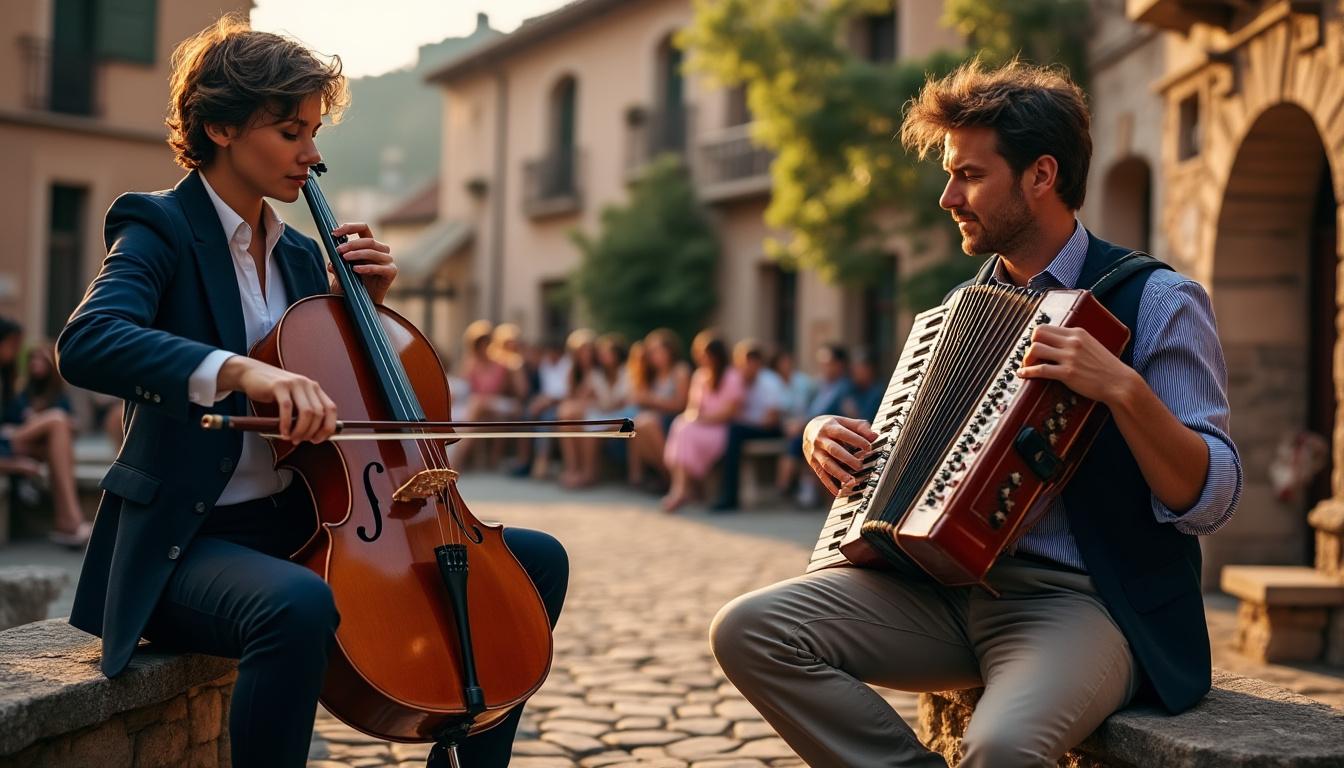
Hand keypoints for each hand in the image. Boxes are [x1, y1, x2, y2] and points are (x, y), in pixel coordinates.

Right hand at [220, 357, 337, 443]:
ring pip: (307, 412)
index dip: (328, 427)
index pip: (331, 409)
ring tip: (292, 438)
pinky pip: (287, 408)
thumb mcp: (294, 399)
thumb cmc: (273, 391)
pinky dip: (286, 424)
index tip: (318, 439)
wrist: (252, 373)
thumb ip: (304, 413)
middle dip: (311, 432)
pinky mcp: (279, 385)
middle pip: (319, 413)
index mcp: (314, 388)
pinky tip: (283, 432)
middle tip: (300, 440)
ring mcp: (294, 383)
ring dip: (300, 430)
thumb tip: (314, 436)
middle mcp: (308, 384)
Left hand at [329, 222, 395, 303]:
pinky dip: (367, 267)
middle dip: (351, 243)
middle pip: (368, 240)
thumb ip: (337, 266)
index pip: (363, 229)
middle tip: (338, 250)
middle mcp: (380, 251)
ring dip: (357, 253)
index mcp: (369, 246)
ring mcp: (387, 261)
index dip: (350, 227)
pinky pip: (380, 267)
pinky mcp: (391, 272)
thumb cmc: (351, 287)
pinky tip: (355, 270)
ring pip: (373, 251)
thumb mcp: (340, 274)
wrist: (361, 306)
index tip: (334, 233)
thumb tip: (331, 263)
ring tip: (344, 259)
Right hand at [802, 415, 877, 495]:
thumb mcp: (843, 422)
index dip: (856, 440)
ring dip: (838, 473)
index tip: (868, 447)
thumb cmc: (831, 426)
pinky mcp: (813, 463)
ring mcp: (815, 452)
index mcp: (829, 427)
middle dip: (847, 459)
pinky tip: (838, 492)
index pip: (842, 433)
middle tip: (860, 466)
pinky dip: (829, 484)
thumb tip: (874, 436)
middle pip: (834, 450)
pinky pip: (821, 474)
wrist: (807, 430)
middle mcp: (820, 440)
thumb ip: (859, 427)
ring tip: (850, 481)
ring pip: (826, 464)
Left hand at [1017, 324, 1138, 404]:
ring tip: (1026, 365)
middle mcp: (1072, 342)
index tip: (1034, 346)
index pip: (1046, 327)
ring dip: (1027, 358)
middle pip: (1037, 334)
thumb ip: (1075, 342)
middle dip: (1029, 345)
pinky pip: (1040, 370)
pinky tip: (1023, 374)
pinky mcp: (1067, 373)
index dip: (1036, 337)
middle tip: (1029, 356)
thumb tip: (1058, 343)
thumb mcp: (1092, 345)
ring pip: (1035, 349)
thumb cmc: (1106, 367)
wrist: (1120, 383)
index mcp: (1078, 333)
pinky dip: (1027, 372)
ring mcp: (1069, 357)